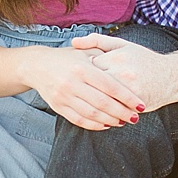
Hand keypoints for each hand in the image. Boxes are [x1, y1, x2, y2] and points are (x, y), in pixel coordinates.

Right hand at [19, 46, 143, 129]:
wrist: (36, 66)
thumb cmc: (65, 58)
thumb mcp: (83, 52)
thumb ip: (103, 57)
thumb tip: (126, 70)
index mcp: (82, 68)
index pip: (110, 86)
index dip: (127, 97)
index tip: (140, 105)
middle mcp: (72, 83)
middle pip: (103, 103)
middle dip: (122, 112)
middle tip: (135, 117)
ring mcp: (64, 96)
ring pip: (92, 114)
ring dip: (111, 120)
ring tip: (122, 121)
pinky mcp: (58, 107)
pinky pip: (79, 120)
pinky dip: (95, 125)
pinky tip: (106, 124)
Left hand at [70, 34, 177, 112]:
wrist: (171, 76)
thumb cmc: (143, 59)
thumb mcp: (121, 44)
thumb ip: (97, 41)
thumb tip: (73, 42)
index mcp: (115, 58)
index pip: (88, 68)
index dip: (82, 73)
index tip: (80, 76)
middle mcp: (122, 73)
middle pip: (93, 86)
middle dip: (86, 90)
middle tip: (81, 91)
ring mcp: (129, 90)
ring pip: (103, 100)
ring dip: (95, 103)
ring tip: (90, 102)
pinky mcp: (136, 103)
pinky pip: (115, 110)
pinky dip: (107, 112)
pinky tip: (103, 112)